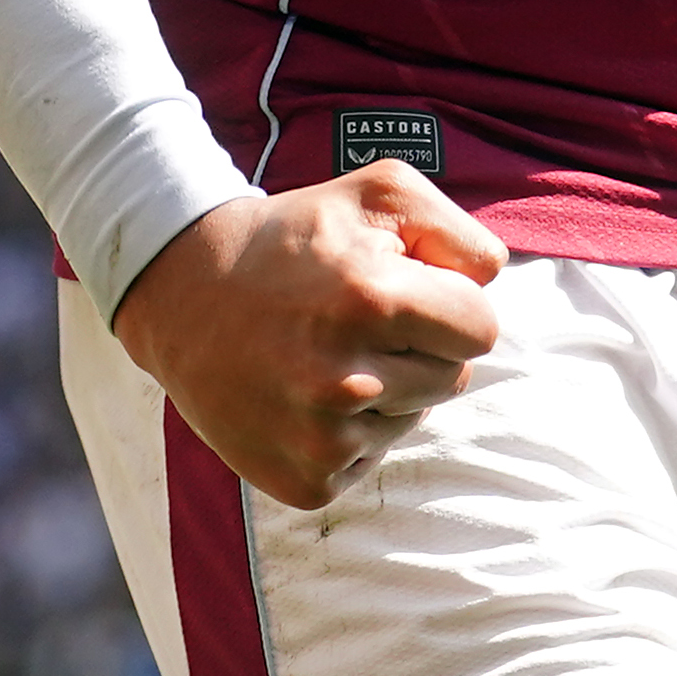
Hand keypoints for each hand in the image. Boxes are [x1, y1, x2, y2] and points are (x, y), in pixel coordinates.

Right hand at [111, 163, 506, 508]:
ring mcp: (322, 441)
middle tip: (355, 320)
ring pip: (414, 420)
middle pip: (455, 379)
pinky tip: (302, 393)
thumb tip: (491, 285)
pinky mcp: (305, 483)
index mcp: (373, 300)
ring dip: (386, 389)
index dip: (453, 305)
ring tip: (323, 352)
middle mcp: (347, 380)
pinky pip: (371, 459)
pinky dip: (348, 431)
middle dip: (421, 347)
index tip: (408, 291)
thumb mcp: (380, 192)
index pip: (482, 330)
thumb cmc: (296, 236)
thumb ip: (457, 229)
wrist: (184, 293)